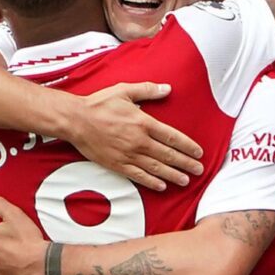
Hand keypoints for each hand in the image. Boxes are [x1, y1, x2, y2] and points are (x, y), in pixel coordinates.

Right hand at [67, 82, 203, 191]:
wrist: (75, 120)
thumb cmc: (99, 104)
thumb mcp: (124, 90)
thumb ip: (148, 90)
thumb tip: (168, 88)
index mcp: (143, 122)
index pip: (172, 137)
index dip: (188, 146)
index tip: (199, 152)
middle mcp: (139, 141)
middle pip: (168, 155)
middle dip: (186, 163)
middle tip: (199, 170)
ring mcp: (128, 155)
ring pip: (156, 168)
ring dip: (173, 175)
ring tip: (186, 181)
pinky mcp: (117, 164)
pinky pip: (138, 176)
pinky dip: (151, 182)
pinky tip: (162, 186)